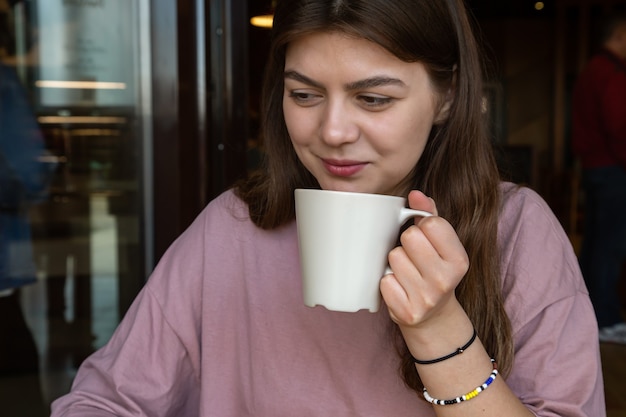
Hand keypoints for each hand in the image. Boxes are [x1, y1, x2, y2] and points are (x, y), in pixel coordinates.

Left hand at [380, 190, 469, 329]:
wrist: (432, 317)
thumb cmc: (433, 270)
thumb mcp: (441, 244)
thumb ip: (430, 215)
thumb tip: (415, 194)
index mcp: (459, 260)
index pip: (431, 223)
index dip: (422, 227)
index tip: (426, 239)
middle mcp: (445, 280)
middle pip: (409, 238)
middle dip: (407, 244)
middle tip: (414, 258)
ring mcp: (426, 298)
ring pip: (394, 257)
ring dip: (395, 263)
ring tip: (407, 274)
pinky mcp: (407, 312)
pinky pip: (384, 281)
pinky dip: (388, 282)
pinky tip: (400, 288)